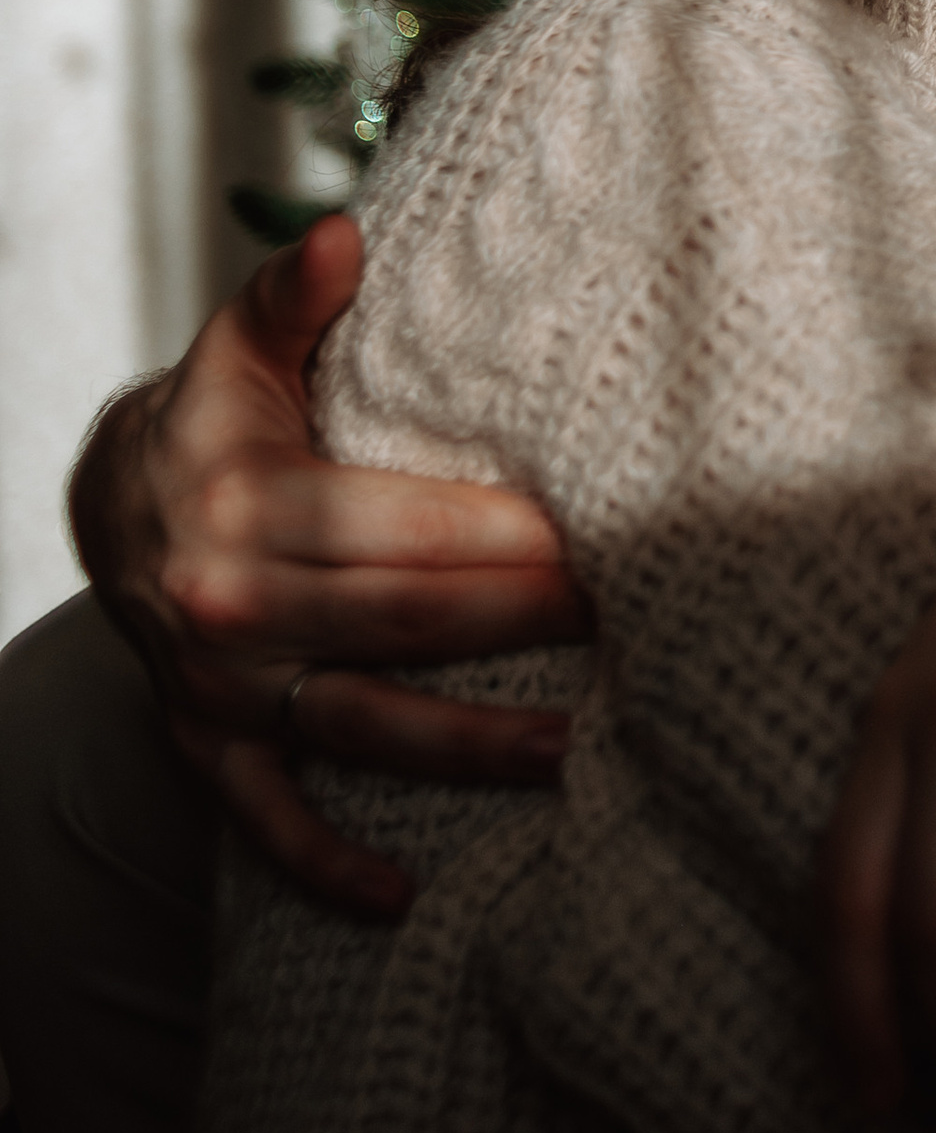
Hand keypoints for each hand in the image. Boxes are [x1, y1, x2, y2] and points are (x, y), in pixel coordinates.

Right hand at [71, 214, 589, 917]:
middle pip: (404, 622)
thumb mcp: (238, 346)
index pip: (403, 525)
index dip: (507, 534)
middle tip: (631, 622)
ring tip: (573, 754)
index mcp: (248, 501)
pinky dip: (325, 864)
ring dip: (468, 747)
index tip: (603, 535)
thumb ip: (293, 292)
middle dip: (523, 622)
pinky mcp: (207, 745)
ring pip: (363, 725)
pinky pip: (264, 819)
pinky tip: (402, 899)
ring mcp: (222, 687)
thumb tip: (345, 233)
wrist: (106, 505)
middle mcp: (233, 603)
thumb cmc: (213, 417)